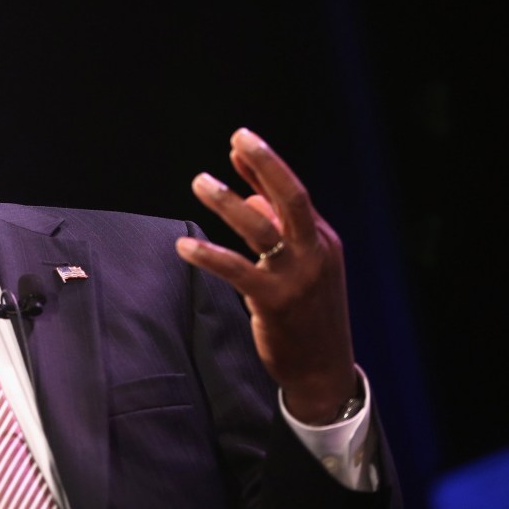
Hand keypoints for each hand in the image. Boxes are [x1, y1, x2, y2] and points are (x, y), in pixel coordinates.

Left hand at [175, 127, 357, 424]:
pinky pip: (237, 269)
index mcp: (322, 240)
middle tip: (239, 138)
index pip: (293, 193)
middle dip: (266, 163)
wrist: (324, 369)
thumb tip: (249, 194)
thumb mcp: (301, 267)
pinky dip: (210, 254)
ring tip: (200, 182)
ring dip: (228, 202)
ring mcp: (297, 276)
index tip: (239, 142)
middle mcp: (315, 252)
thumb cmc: (307, 314)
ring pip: (262, 228)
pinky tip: (184, 245)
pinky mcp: (275, 301)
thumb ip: (278, 229)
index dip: (265, 166)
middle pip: (291, 197)